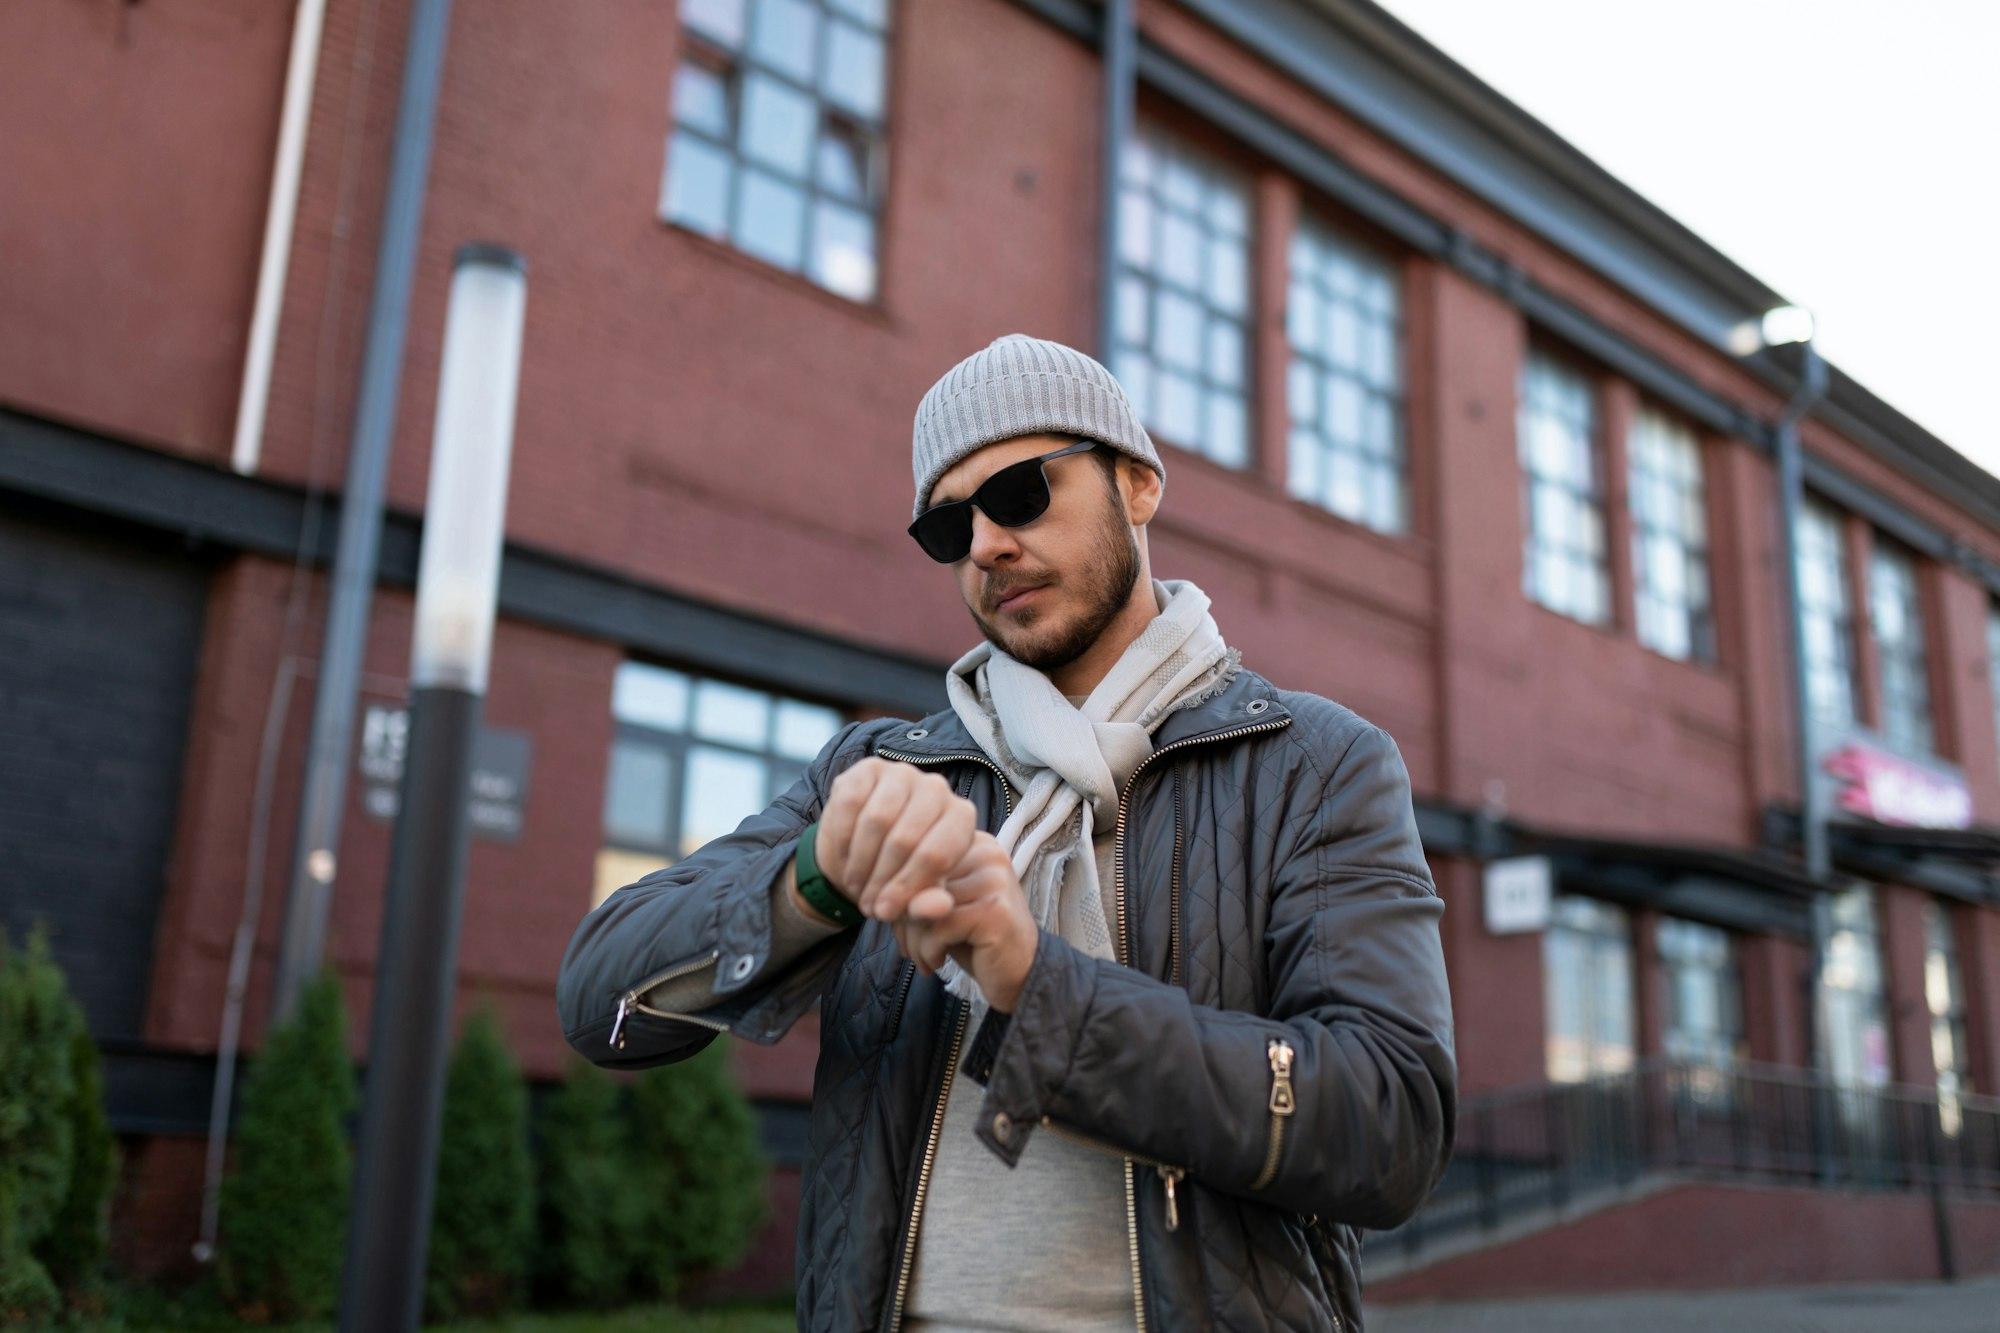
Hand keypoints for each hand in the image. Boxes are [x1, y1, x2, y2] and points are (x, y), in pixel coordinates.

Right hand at [815, 758, 977, 921]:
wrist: (867, 849)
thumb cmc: (902, 873)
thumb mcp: (917, 896)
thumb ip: (930, 903)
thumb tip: (939, 908)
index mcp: (961, 817)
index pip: (936, 855)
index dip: (907, 889)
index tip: (886, 914)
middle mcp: (937, 787)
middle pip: (904, 839)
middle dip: (881, 880)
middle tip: (868, 905)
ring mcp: (903, 773)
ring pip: (876, 821)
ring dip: (860, 863)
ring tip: (856, 887)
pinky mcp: (868, 768)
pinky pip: (850, 804)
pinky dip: (842, 840)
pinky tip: (844, 860)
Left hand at [893, 832, 1038, 1011]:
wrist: (1020, 974)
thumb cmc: (974, 938)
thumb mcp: (938, 910)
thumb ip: (912, 895)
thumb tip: (883, 901)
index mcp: (973, 842)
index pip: (916, 857)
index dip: (897, 892)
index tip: (898, 923)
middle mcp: (987, 853)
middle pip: (919, 879)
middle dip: (903, 920)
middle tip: (909, 948)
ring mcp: (994, 880)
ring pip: (924, 905)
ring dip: (914, 941)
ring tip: (923, 958)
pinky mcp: (994, 911)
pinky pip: (938, 927)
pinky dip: (928, 952)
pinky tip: (937, 963)